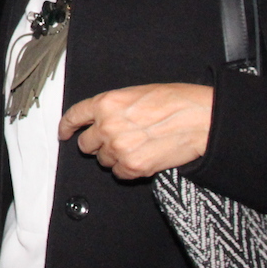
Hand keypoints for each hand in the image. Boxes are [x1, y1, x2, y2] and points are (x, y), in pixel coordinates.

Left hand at [57, 83, 212, 179]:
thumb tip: (103, 118)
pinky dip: (127, 169)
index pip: (74, 116)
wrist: (201, 119)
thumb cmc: (177, 102)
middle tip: (114, 140)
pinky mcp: (132, 167)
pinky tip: (142, 157)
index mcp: (106, 103)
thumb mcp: (137, 93)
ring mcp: (118, 149)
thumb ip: (114, 107)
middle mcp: (107, 126)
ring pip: (102, 160)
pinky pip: (119, 173)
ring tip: (136, 146)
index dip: (67, 127)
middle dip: (96, 143)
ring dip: (113, 156)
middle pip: (85, 144)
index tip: (65, 133)